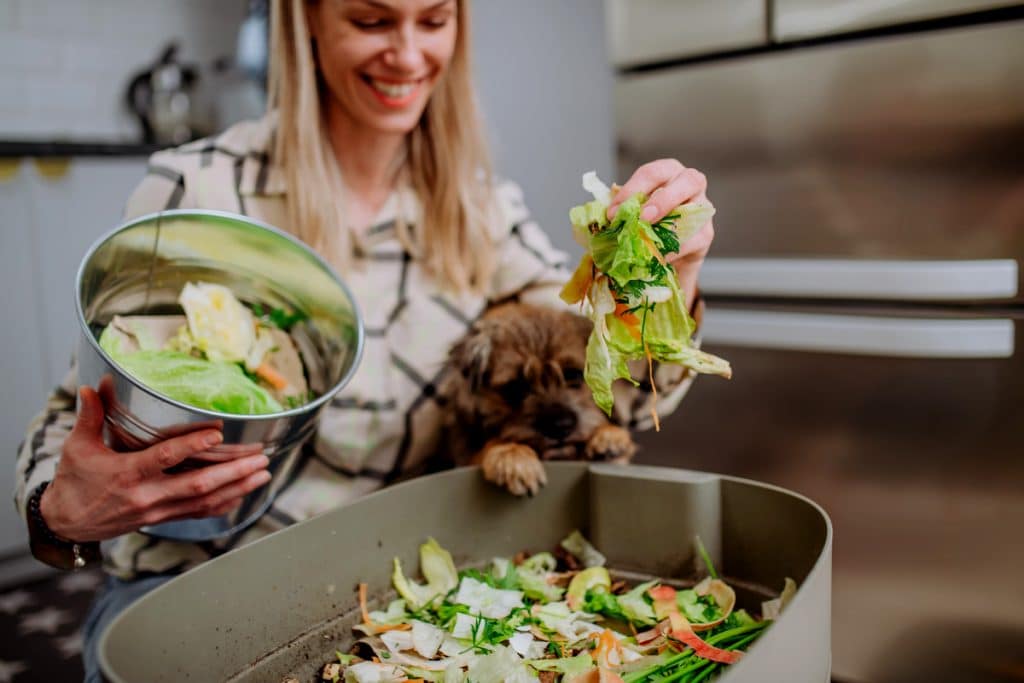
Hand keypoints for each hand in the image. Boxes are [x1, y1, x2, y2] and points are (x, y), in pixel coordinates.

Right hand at [40, 386, 270, 541]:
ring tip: (263, 473)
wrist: (67, 524)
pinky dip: (224, 504)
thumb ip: (90, 416)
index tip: (218, 434)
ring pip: (204, 501)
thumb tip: (94, 386)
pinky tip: (245, 493)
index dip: (193, 446)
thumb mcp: (77, 447)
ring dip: (237, 487)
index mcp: (127, 473)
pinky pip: (199, 514)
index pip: (166, 458)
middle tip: (260, 458)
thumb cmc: (74, 482)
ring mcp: (158, 510)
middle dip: (233, 472)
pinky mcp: (163, 519)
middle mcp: (147, 495)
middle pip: (197, 485)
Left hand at [607, 159, 713, 306]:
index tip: (613, 213)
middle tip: (642, 217)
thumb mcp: (633, 212)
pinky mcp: (706, 234)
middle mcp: (690, 184)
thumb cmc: (649, 223)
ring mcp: (702, 208)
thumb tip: (604, 219)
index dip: (632, 191)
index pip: (652, 173)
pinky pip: (693, 239)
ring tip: (648, 238)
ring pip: (696, 208)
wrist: (669, 252)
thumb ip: (623, 210)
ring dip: (671, 226)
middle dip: (663, 199)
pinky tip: (657, 256)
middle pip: (687, 180)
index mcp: (668, 172)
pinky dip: (673, 249)